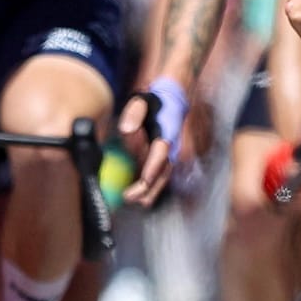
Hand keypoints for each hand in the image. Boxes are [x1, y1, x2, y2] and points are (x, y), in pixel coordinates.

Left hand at [118, 76, 187, 206]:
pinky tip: (138, 193)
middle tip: (130, 198)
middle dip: (149, 188)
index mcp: (168, 131)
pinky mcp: (167, 158)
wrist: (173, 99)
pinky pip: (160, 175)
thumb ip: (135, 112)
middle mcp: (173, 145)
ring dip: (150, 191)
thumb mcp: (142, 100)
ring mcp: (172, 153)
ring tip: (134, 201)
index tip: (143, 181)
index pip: (162, 153)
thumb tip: (127, 129)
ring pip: (163, 176)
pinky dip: (150, 185)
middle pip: (164, 171)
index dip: (153, 168)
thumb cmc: (154, 101)